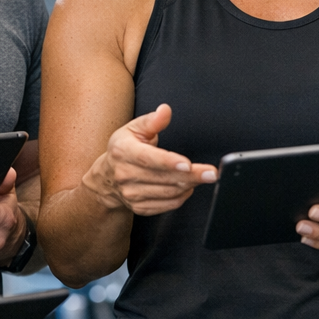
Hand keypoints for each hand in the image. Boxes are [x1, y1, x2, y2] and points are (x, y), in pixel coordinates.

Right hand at [81, 104, 216, 216]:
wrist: (107, 178)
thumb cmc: (124, 149)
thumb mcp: (134, 128)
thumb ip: (153, 120)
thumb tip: (165, 110)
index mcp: (123, 151)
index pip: (148, 159)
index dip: (169, 162)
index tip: (188, 164)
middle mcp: (125, 175)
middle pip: (163, 178)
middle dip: (191, 176)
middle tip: (211, 173)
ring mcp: (131, 194)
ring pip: (168, 192)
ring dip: (190, 185)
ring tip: (203, 176)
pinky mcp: (139, 207)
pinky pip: (167, 205)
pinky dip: (182, 196)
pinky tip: (188, 186)